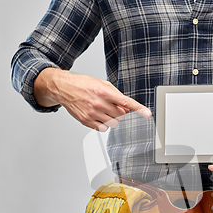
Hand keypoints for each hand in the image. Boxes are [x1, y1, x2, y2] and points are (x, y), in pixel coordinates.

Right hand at [33, 68, 151, 130]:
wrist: (64, 88)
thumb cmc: (84, 84)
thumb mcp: (102, 84)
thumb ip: (116, 96)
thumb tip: (127, 108)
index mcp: (104, 92)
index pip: (126, 102)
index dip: (139, 109)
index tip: (147, 114)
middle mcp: (99, 103)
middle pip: (121, 115)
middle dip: (120, 111)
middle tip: (112, 106)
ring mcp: (92, 113)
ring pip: (113, 123)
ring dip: (112, 118)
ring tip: (104, 110)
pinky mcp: (86, 121)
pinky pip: (103, 128)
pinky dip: (104, 124)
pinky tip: (98, 116)